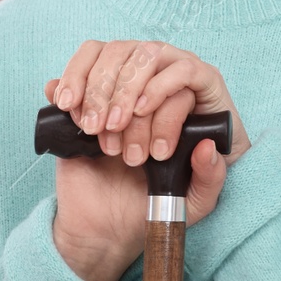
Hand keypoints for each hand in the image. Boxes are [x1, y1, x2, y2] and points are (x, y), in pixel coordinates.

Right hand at [44, 41, 249, 280]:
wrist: (106, 227)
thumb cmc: (153, 209)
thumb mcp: (193, 203)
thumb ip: (210, 180)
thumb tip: (207, 146)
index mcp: (190, 107)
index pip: (184, 74)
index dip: (165, 96)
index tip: (148, 131)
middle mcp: (157, 88)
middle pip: (146, 55)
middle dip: (128, 94)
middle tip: (118, 138)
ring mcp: (121, 87)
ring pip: (111, 54)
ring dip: (100, 90)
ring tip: (94, 130)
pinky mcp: (88, 92)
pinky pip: (80, 64)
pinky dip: (71, 80)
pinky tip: (69, 109)